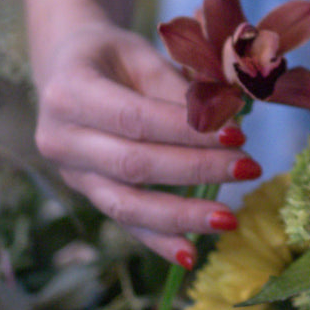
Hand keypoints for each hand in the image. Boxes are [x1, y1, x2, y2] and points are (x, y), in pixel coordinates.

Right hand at [32, 16, 259, 264]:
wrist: (65, 68)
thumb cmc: (112, 56)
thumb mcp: (141, 53)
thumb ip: (177, 89)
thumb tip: (228, 121)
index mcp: (69, 92)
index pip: (135, 118)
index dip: (186, 131)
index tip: (237, 135)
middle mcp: (60, 138)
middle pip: (134, 163)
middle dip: (197, 170)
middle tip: (249, 168)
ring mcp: (70, 173)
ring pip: (126, 204)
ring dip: (182, 216)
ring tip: (229, 219)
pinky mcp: (86, 194)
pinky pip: (124, 222)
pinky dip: (158, 242)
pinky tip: (191, 256)